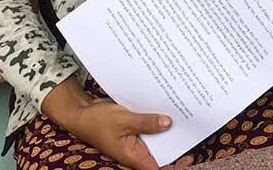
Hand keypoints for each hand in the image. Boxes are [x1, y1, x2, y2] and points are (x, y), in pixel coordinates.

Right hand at [42, 77, 179, 169]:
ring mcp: (135, 141)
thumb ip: (146, 122)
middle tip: (191, 129)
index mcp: (135, 157)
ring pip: (157, 140)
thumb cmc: (98, 121)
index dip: (177, 165)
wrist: (81, 113)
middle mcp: (137, 152)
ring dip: (167, 130)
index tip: (190, 155)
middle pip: (162, 154)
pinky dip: (157, 120)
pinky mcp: (134, 131)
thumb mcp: (124, 120)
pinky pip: (149, 128)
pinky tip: (166, 109)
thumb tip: (168, 123)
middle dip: (176, 144)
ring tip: (183, 117)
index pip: (160, 168)